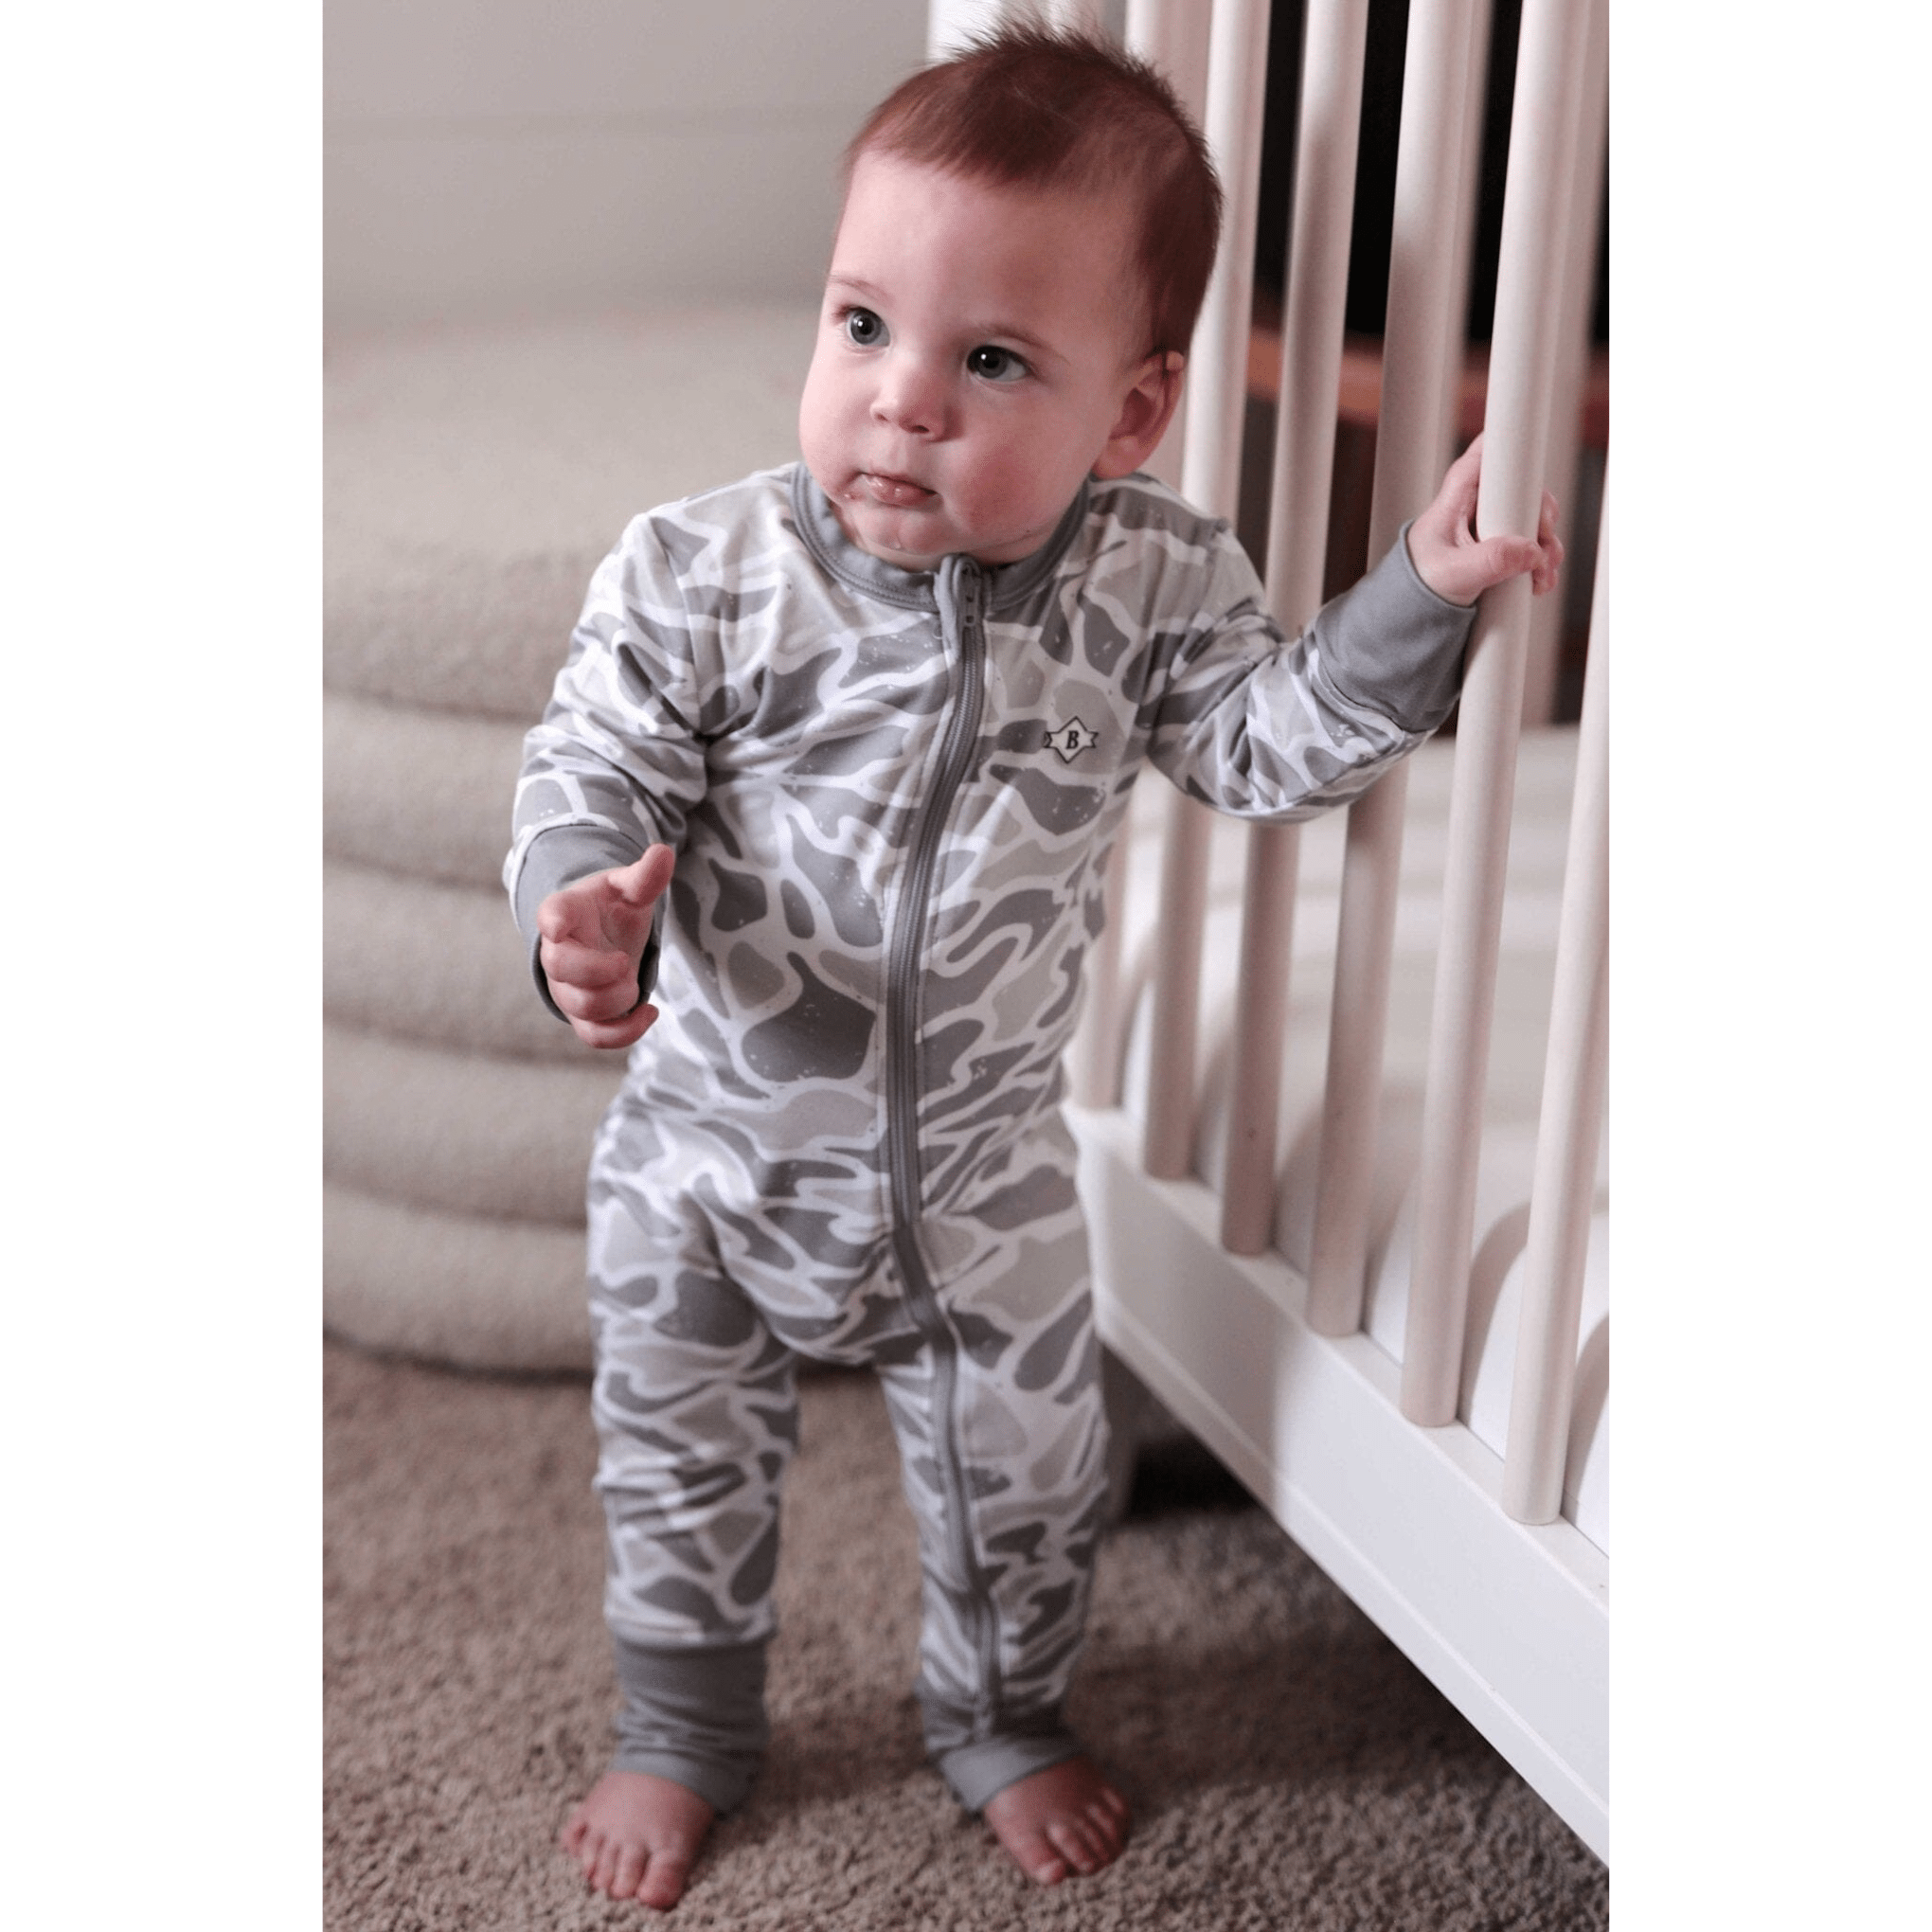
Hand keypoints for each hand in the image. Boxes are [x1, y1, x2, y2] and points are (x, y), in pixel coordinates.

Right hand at [536, 844, 675, 1049]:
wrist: (601, 938)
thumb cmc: (610, 909)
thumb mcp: (627, 889)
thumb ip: (644, 876)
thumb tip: (664, 852)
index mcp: (564, 913)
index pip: (550, 915)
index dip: (552, 921)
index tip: (559, 925)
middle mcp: (557, 953)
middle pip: (562, 969)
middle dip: (598, 971)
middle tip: (625, 963)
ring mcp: (567, 987)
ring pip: (581, 1006)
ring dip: (617, 1000)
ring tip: (635, 985)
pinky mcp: (584, 1015)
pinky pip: (595, 1035)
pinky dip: (626, 1032)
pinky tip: (650, 1012)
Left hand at [1406, 432, 1563, 606]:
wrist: (1417, 605)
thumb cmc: (1423, 577)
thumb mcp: (1452, 572)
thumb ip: (1490, 560)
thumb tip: (1531, 551)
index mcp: (1461, 490)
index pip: (1489, 450)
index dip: (1517, 453)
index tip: (1533, 481)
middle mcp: (1482, 499)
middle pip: (1526, 486)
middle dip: (1542, 518)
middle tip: (1542, 542)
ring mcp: (1497, 520)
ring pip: (1537, 518)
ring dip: (1546, 546)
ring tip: (1540, 573)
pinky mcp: (1507, 542)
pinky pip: (1536, 543)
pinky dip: (1543, 562)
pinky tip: (1539, 580)